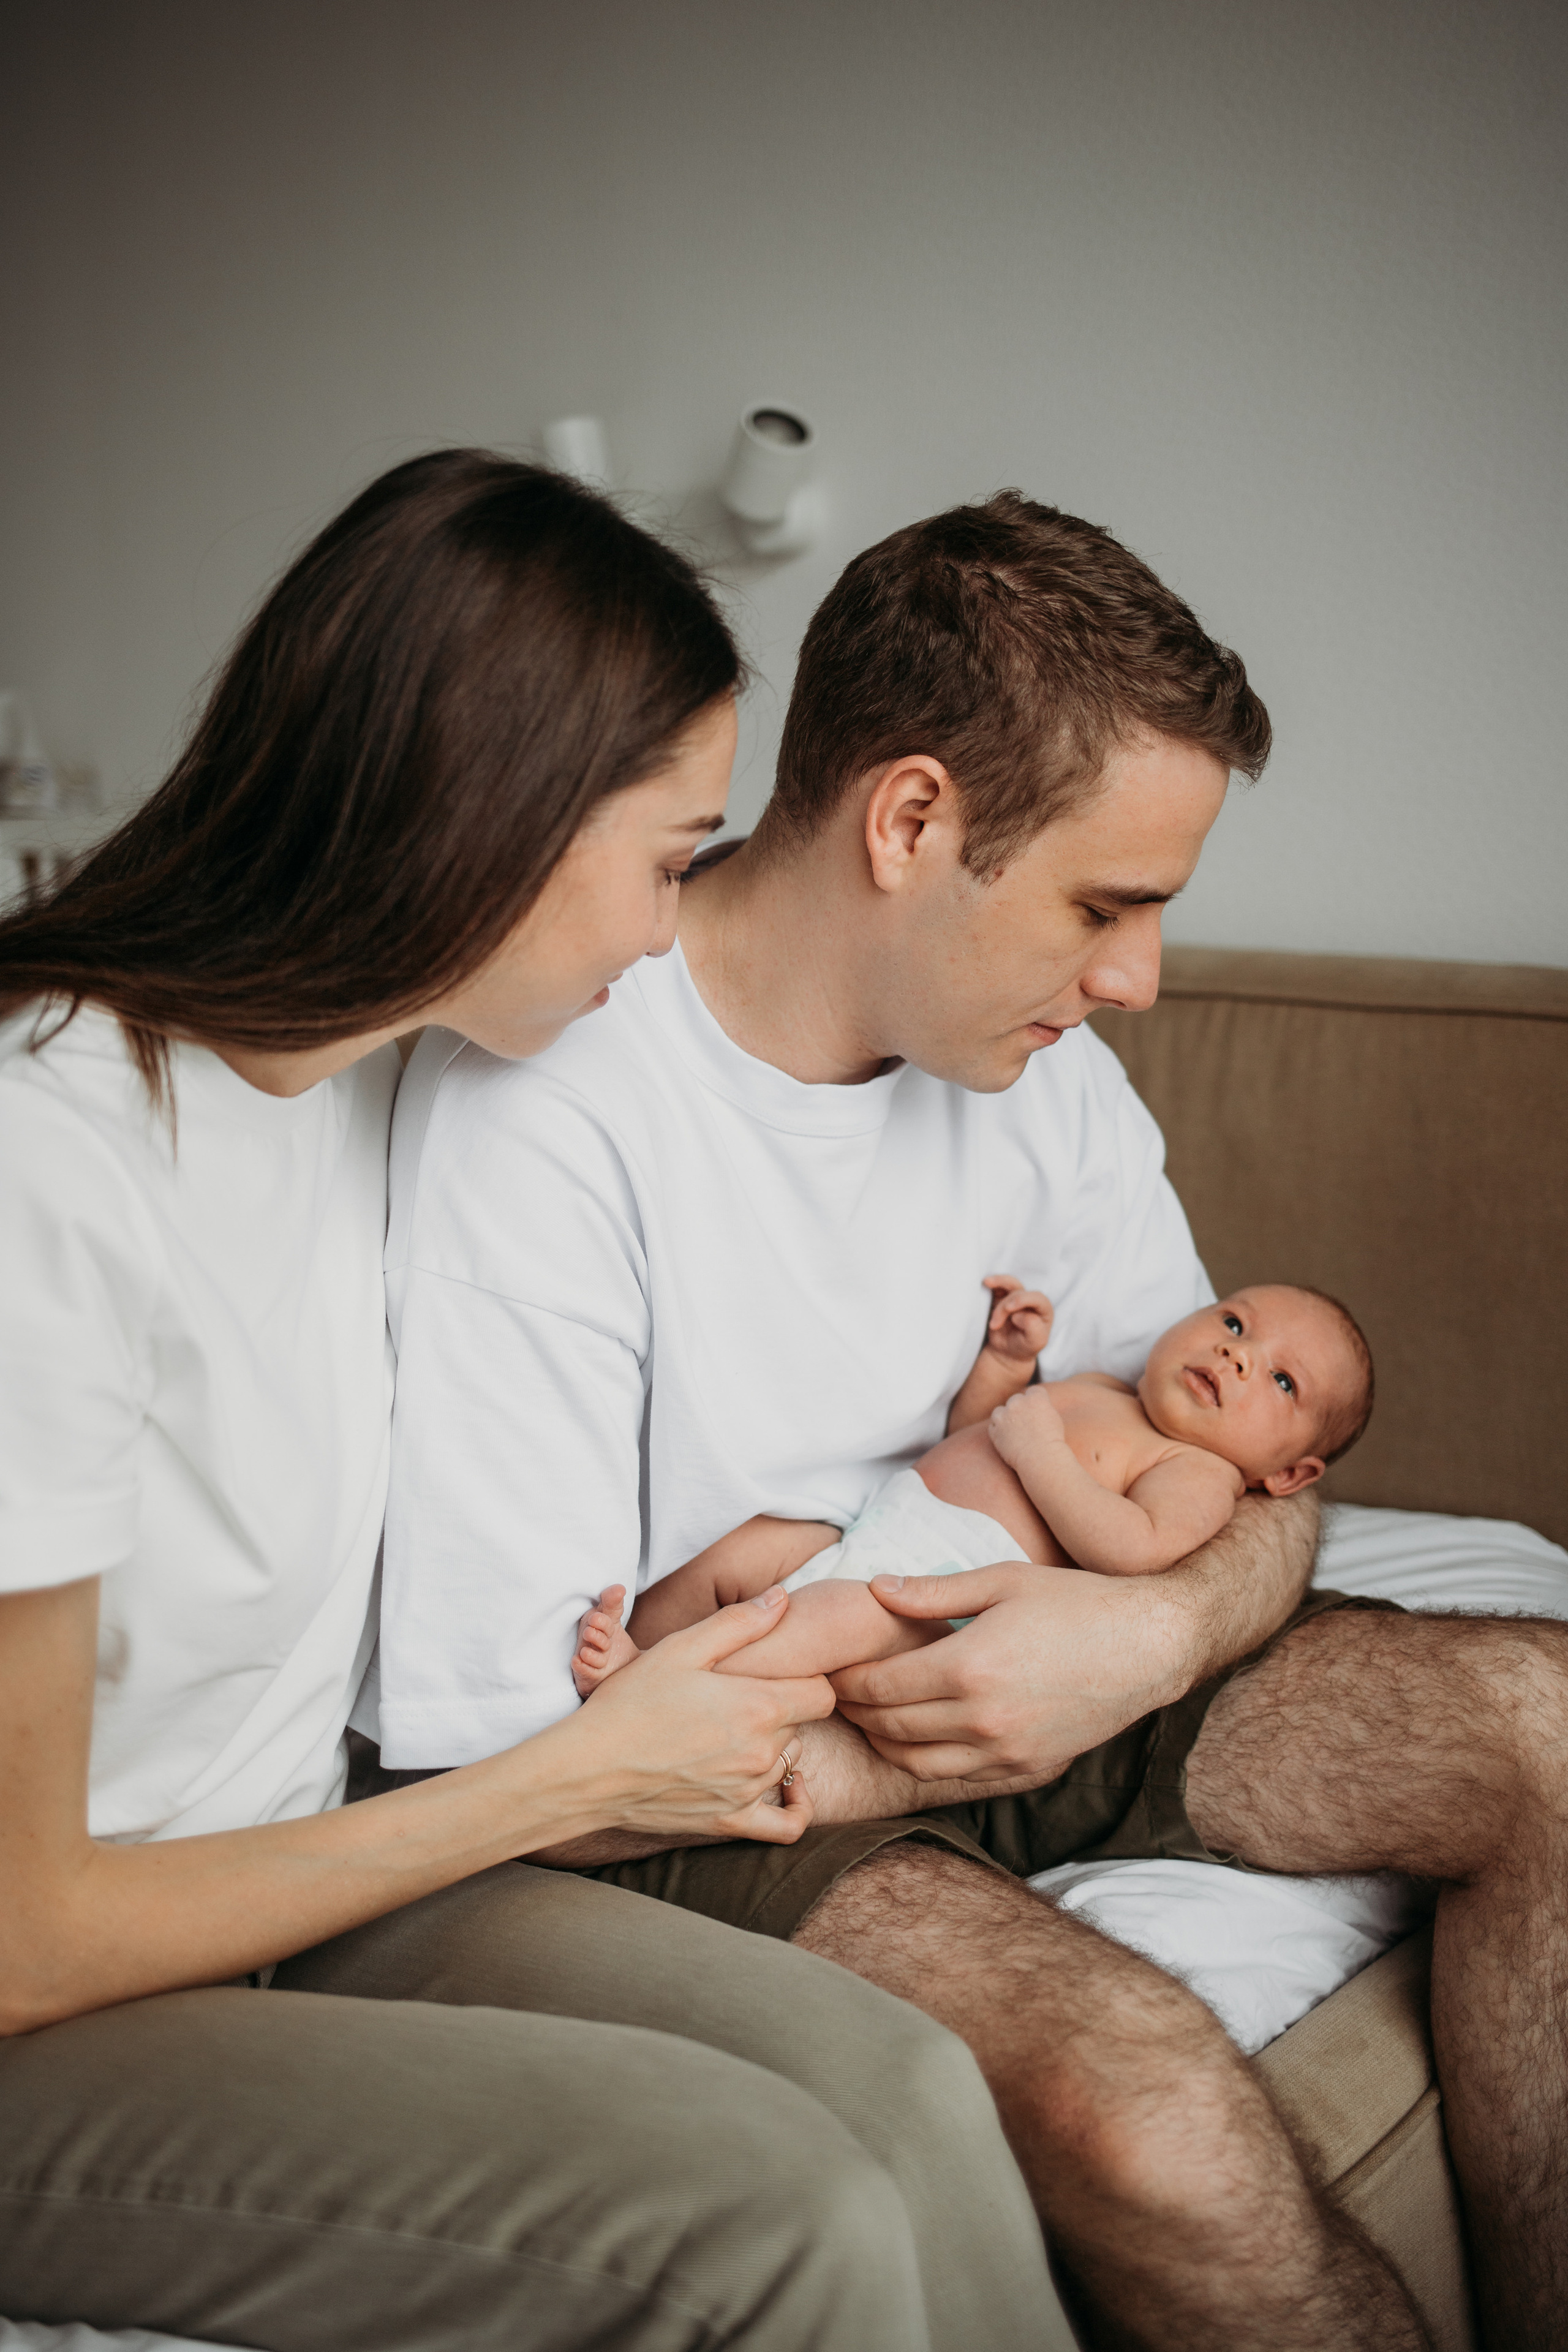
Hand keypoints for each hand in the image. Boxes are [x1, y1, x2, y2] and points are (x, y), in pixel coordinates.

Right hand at [563, 1587, 834, 1844]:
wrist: (588, 1769)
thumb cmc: (631, 1702)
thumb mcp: (681, 1648)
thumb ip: (739, 1623)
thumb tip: (782, 1599)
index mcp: (758, 1706)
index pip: (821, 1692)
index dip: (805, 1677)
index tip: (778, 1672)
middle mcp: (761, 1753)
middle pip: (802, 1724)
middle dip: (780, 1707)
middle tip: (739, 1697)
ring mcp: (748, 1791)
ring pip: (790, 1761)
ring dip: (774, 1745)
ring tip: (734, 1730)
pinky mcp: (729, 1821)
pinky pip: (787, 1826)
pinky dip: (796, 1805)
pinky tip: (789, 1787)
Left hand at [829, 1561, 1181, 1782]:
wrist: (1148, 1647)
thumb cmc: (1076, 1603)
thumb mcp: (1002, 1581)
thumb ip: (932, 1592)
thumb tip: (876, 1589)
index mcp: (969, 1667)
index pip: (881, 1686)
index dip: (848, 1679)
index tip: (833, 1668)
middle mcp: (982, 1719)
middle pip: (890, 1728)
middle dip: (856, 1711)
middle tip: (839, 1692)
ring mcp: (1005, 1751)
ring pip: (915, 1763)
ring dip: (884, 1743)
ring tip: (872, 1716)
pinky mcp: (1026, 1770)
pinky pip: (955, 1775)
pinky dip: (925, 1761)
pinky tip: (918, 1736)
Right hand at [982, 1276, 1053, 1364]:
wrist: (1007, 1351)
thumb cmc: (1024, 1346)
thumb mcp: (1035, 1343)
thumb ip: (1033, 1328)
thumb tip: (1020, 1314)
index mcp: (1044, 1310)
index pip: (1038, 1298)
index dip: (1023, 1300)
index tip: (1009, 1310)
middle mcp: (1031, 1301)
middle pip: (1019, 1292)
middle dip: (1005, 1306)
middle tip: (995, 1324)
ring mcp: (1016, 1297)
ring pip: (1010, 1282)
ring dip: (998, 1282)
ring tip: (986, 1282)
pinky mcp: (1002, 1296)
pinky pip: (998, 1285)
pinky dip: (992, 1283)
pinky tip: (985, 1282)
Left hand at [988, 1384, 1065, 1466]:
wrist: (1041, 1459)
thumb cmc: (1052, 1442)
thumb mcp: (1054, 1418)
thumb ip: (1043, 1407)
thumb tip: (1036, 1406)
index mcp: (1036, 1398)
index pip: (1034, 1391)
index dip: (1036, 1401)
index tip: (1037, 1412)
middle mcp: (1018, 1402)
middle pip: (1016, 1399)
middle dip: (1020, 1409)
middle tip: (1025, 1424)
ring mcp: (1004, 1415)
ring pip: (1000, 1411)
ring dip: (1005, 1418)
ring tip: (1014, 1432)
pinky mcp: (995, 1429)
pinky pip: (993, 1426)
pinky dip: (998, 1431)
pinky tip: (1008, 1440)